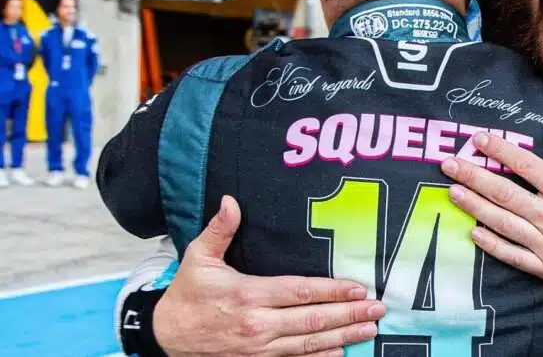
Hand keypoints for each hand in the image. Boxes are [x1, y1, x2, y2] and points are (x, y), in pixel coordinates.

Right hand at [154, 196, 385, 356]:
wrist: (165, 338)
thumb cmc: (187, 295)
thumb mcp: (198, 258)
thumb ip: (219, 230)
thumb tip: (231, 201)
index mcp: (248, 295)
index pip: (299, 292)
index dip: (331, 290)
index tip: (358, 288)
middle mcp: (258, 325)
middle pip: (312, 320)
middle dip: (348, 315)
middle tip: (377, 310)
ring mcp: (258, 349)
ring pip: (308, 344)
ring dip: (342, 338)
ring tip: (369, 331)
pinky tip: (341, 354)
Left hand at [441, 129, 542, 295]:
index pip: (526, 165)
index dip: (500, 150)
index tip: (478, 139)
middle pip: (504, 192)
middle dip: (474, 176)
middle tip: (449, 165)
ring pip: (502, 222)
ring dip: (475, 206)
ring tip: (453, 192)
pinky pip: (512, 255)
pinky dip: (491, 245)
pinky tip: (473, 232)